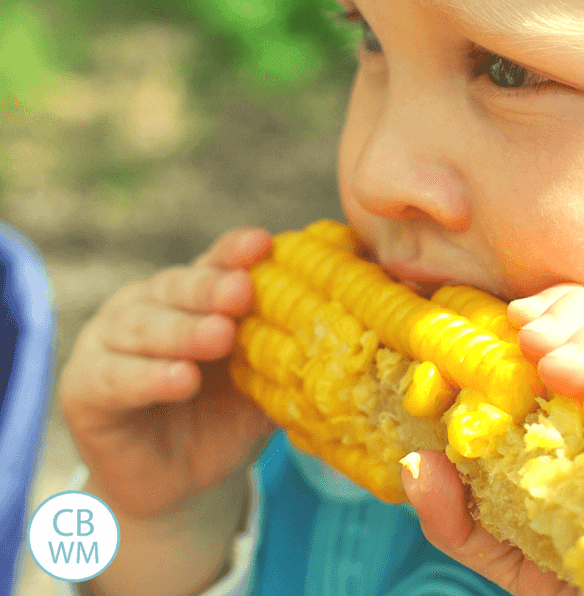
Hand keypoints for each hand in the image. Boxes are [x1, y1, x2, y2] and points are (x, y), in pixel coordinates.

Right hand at [60, 227, 277, 522]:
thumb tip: (354, 314)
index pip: (214, 263)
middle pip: (177, 287)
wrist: (182, 484)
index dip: (235, 253)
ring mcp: (109, 341)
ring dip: (183, 331)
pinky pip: (116, 378)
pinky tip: (180, 379)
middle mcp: (148, 305)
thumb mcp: (267, 379)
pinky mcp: (84, 386)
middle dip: (211, 289)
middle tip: (242, 292)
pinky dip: (148, 377)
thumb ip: (294, 346)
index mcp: (193, 294)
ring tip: (220, 337)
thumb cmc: (229, 417)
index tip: (262, 245)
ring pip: (143, 327)